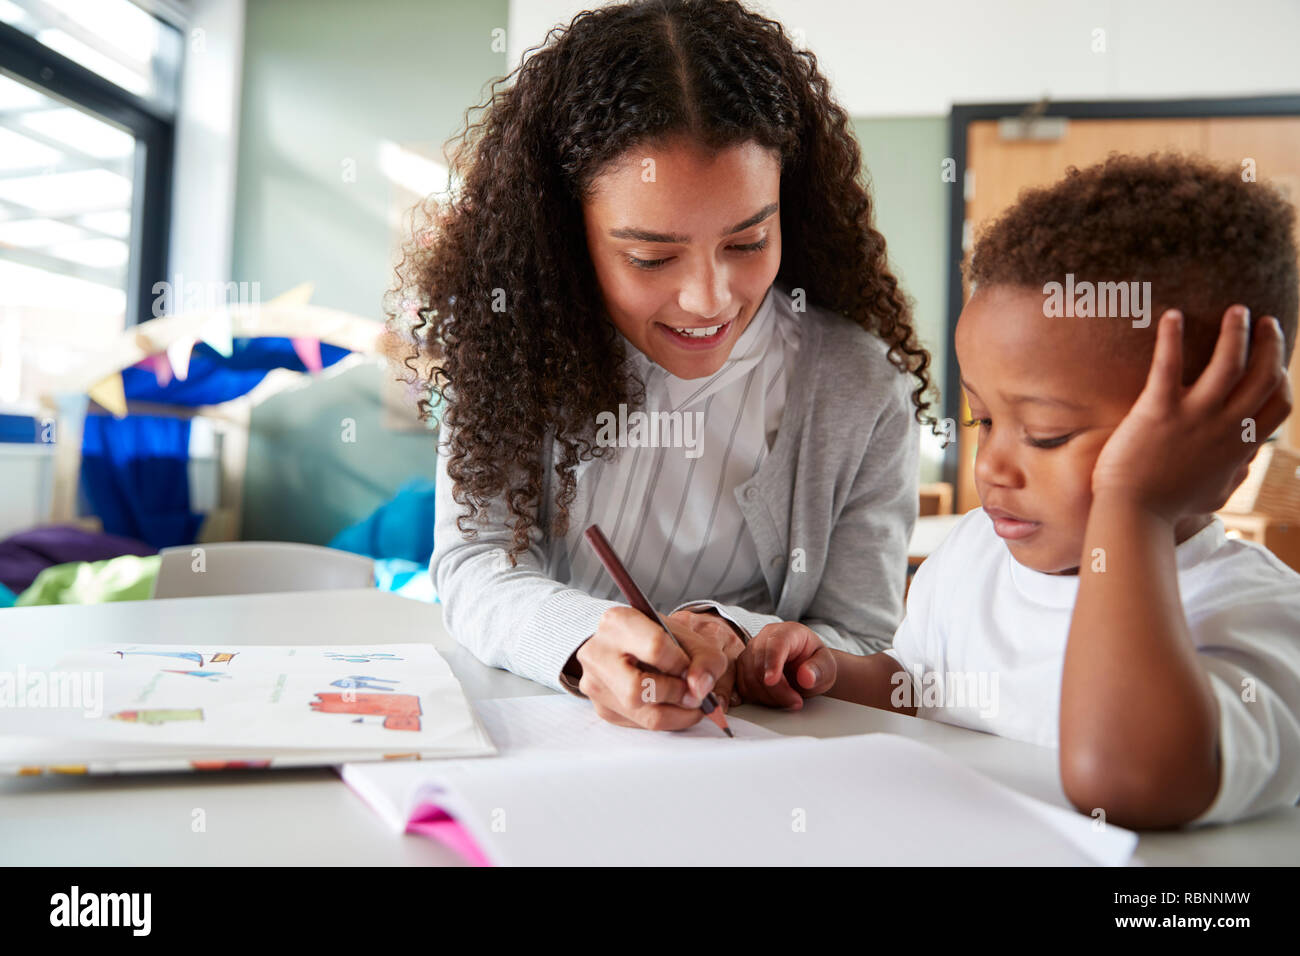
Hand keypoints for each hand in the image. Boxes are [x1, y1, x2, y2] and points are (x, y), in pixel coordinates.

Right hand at [573, 605, 742, 730]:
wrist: (631, 645)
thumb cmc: (658, 639)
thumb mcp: (689, 637)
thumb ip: (705, 659)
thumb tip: (699, 690)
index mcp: (618, 622)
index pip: (655, 647)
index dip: (681, 664)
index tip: (690, 668)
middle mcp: (598, 652)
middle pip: (638, 689)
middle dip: (675, 694)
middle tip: (691, 692)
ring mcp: (596, 684)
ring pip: (645, 715)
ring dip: (678, 713)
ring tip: (688, 700)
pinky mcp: (604, 709)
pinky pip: (643, 726)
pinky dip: (667, 719)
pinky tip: (671, 704)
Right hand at [735, 621, 835, 708]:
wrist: (807, 670)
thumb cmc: (816, 664)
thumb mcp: (827, 667)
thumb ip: (819, 670)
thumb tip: (807, 676)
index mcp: (788, 632)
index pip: (776, 644)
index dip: (772, 662)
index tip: (772, 680)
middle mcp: (765, 639)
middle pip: (759, 664)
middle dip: (776, 689)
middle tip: (796, 702)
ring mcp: (751, 652)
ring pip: (748, 677)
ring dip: (768, 696)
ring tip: (789, 701)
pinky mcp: (743, 668)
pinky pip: (742, 686)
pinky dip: (757, 697)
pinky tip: (774, 700)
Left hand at [1091, 305, 1291, 522]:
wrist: (1133, 515)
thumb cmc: (1169, 506)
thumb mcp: (1216, 494)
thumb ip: (1236, 473)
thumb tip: (1247, 460)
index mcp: (1240, 445)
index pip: (1278, 404)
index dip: (1283, 377)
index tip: (1277, 361)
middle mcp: (1225, 427)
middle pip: (1263, 375)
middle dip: (1271, 343)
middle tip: (1265, 320)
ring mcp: (1194, 417)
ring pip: (1229, 362)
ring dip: (1236, 331)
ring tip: (1235, 310)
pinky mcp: (1158, 410)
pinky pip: (1168, 365)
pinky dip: (1172, 336)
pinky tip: (1172, 315)